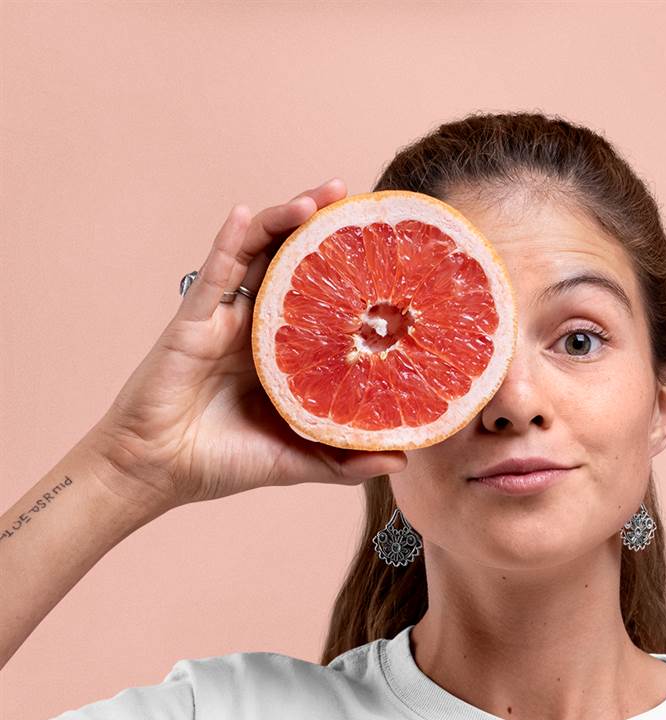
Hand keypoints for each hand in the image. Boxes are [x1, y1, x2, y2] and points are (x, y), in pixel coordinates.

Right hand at [90, 178, 406, 508]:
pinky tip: (248, 214)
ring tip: (318, 198)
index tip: (382, 250)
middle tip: (352, 199)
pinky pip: (214, 272)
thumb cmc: (220, 463)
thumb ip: (343, 460)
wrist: (159, 471)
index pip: (316, 298)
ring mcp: (223, 318)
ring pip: (256, 254)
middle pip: (288, 261)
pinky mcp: (193, 321)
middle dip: (318, 226)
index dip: (343, 270)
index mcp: (278, 352)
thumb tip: (402, 459)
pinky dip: (231, 241)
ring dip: (284, 220)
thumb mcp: (297, 461)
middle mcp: (253, 326)